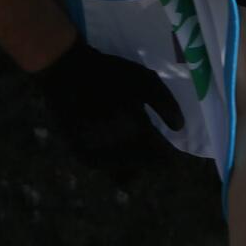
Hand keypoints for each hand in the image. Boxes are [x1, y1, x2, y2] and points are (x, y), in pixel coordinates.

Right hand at [36, 41, 183, 167]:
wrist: (66, 72)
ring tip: (130, 141)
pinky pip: (105, 168)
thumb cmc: (110, 74)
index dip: (170, 153)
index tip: (169, 144)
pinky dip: (112, 160)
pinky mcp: (81, 155)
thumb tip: (179, 129)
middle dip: (152, 158)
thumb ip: (166, 106)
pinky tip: (111, 140)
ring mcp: (96, 156)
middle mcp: (117, 151)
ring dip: (132, 162)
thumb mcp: (145, 80)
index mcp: (136, 133)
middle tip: (151, 142)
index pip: (163, 159)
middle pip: (145, 168)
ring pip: (124, 173)